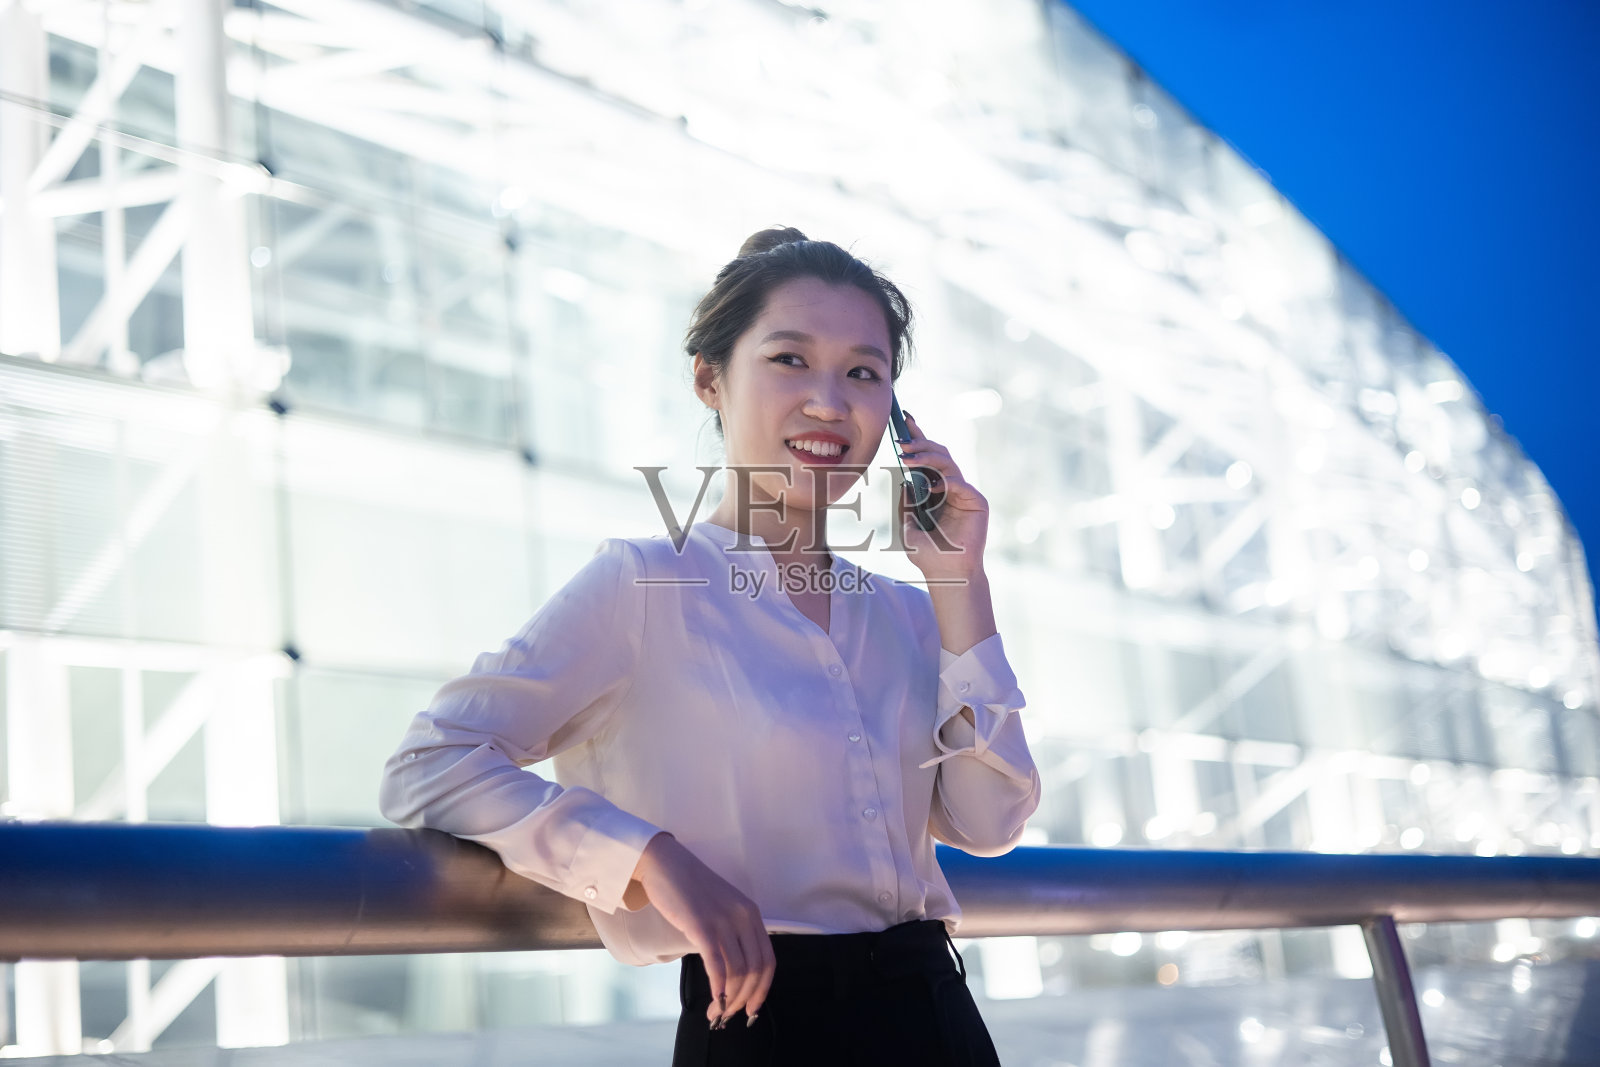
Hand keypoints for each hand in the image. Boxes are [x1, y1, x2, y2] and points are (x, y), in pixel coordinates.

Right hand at [631, 832, 774, 1027]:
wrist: (665, 864)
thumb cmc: (689, 890)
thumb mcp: (722, 909)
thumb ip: (732, 933)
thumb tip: (734, 972)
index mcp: (751, 914)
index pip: (768, 960)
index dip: (762, 990)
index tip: (751, 1009)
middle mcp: (743, 917)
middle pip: (754, 970)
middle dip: (744, 999)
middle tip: (729, 1016)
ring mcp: (723, 920)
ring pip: (737, 970)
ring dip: (728, 999)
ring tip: (715, 1012)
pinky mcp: (702, 924)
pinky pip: (716, 962)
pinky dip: (719, 986)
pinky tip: (715, 1000)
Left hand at [894, 411, 987, 581]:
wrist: (947, 576)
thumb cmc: (928, 555)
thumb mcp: (907, 525)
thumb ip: (906, 502)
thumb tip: (904, 479)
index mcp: (936, 490)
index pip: (928, 458)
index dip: (918, 437)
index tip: (904, 420)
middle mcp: (951, 488)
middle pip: (939, 455)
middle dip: (920, 444)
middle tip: (902, 442)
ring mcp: (965, 494)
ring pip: (948, 464)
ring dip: (927, 458)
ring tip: (908, 459)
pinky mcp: (977, 502)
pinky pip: (959, 483)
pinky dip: (944, 481)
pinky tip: (930, 486)